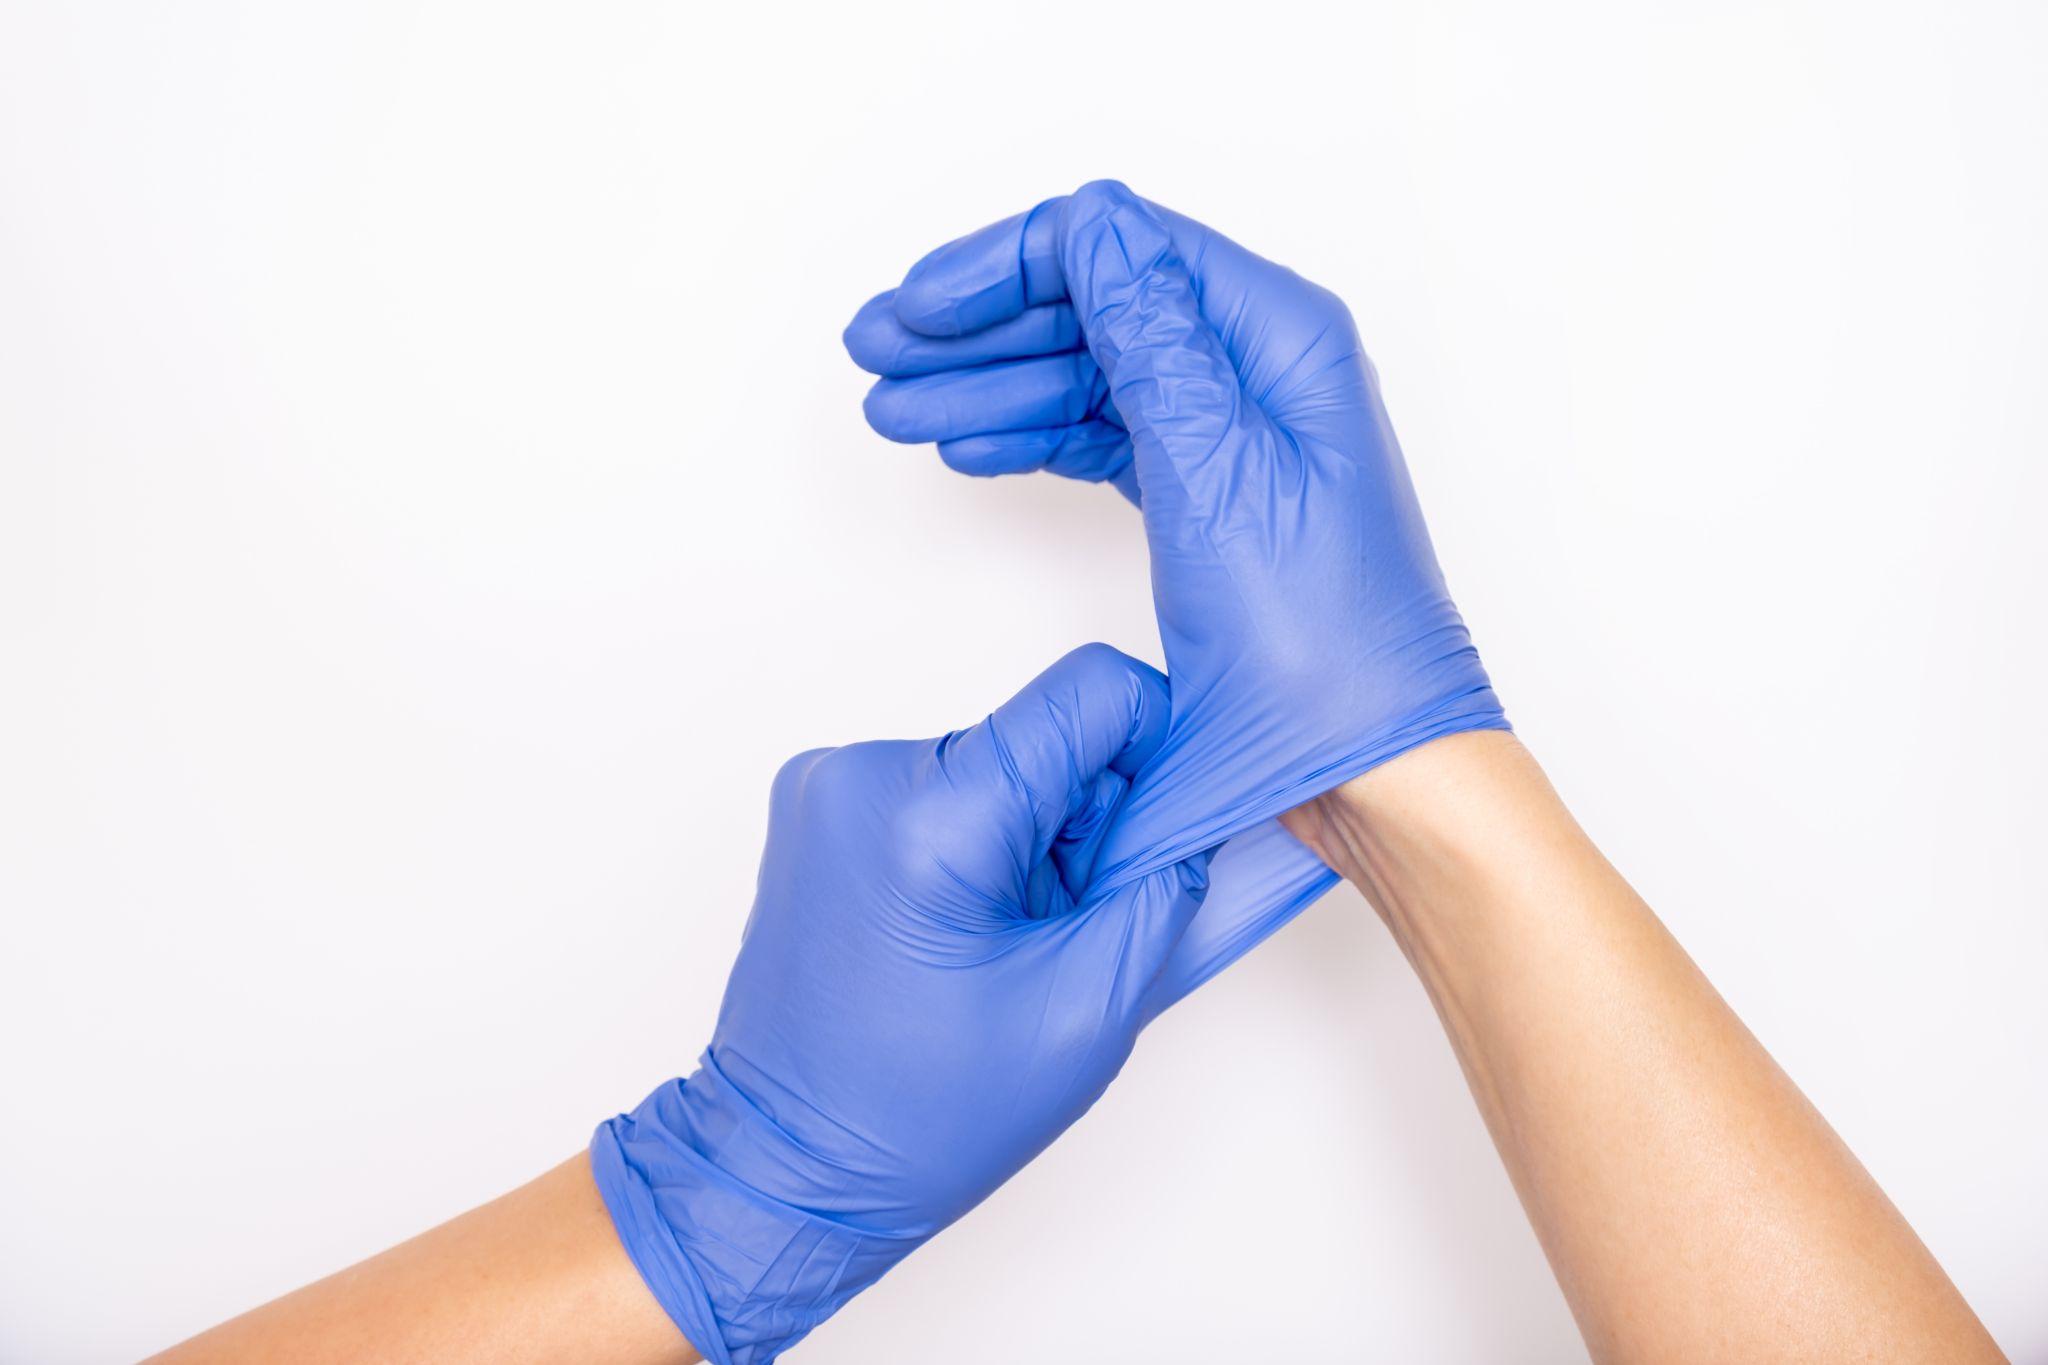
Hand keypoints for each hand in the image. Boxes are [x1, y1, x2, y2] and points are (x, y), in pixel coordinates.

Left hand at [591, 645, 1210, 1364]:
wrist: (786, 1166)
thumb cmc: (919, 1114)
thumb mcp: (1088, 1011)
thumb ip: (1166, 889)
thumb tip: (1202, 810)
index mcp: (934, 818)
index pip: (1090, 692)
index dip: (1154, 742)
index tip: (1157, 822)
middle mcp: (865, 774)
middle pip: (1041, 734)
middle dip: (1079, 820)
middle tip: (1059, 925)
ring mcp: (826, 784)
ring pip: (993, 760)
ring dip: (1024, 836)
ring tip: (998, 940)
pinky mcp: (814, 803)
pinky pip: (937, 785)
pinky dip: (970, 840)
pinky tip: (953, 927)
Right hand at [845, 181, 1508, 889]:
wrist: (1369, 769)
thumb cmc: (1322, 644)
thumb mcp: (1218, 473)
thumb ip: (1149, 339)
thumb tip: (1091, 224)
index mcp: (1279, 338)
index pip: (1123, 248)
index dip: (1011, 264)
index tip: (921, 304)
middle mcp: (1259, 371)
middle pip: (1096, 306)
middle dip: (981, 327)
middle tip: (876, 351)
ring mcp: (1233, 436)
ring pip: (1090, 376)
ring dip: (987, 388)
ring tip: (893, 411)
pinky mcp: (1210, 499)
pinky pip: (1104, 439)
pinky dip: (1033, 439)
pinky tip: (969, 447)